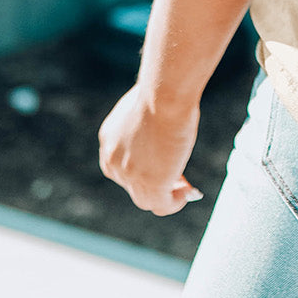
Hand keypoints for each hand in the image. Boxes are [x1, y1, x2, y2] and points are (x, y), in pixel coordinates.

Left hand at [98, 83, 202, 215]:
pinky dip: (175, 203)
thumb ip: (147, 122)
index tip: (166, 161)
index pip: (123, 163)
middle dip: (156, 180)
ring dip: (165, 195)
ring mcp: (130, 176)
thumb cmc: (160, 92)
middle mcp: (113, 162)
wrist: (164, 96)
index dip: (145, 165)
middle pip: (133, 183)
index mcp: (109, 140)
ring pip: (145, 199)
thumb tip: (162, 128)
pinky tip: (188, 194)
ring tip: (184, 190)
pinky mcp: (151, 185)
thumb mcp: (146, 106)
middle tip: (179, 177)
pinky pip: (162, 206)